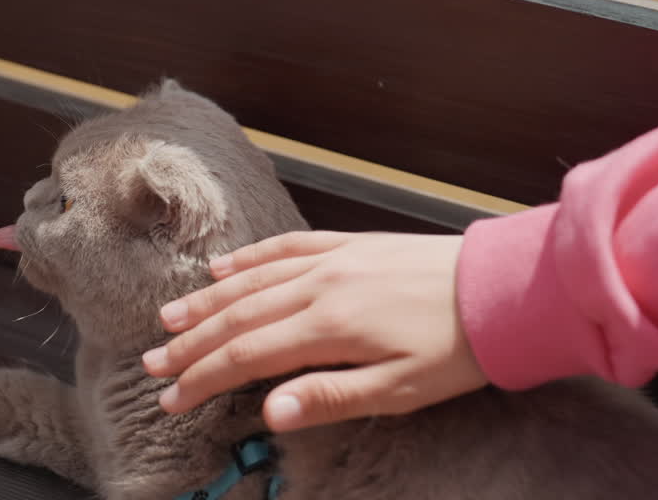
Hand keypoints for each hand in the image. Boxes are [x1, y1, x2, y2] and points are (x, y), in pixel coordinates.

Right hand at [142, 231, 487, 431]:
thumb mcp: (400, 390)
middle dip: (191, 343)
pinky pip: (286, 247)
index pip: (248, 354)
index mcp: (330, 326)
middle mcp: (321, 285)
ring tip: (168, 318)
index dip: (204, 377)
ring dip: (207, 301)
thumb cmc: (457, 350)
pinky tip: (223, 270)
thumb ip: (329, 397)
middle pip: (239, 316)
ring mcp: (333, 259)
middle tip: (153, 364)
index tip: (171, 397)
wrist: (505, 290)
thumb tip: (268, 412)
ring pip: (253, 280)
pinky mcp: (349, 244)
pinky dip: (249, 259)